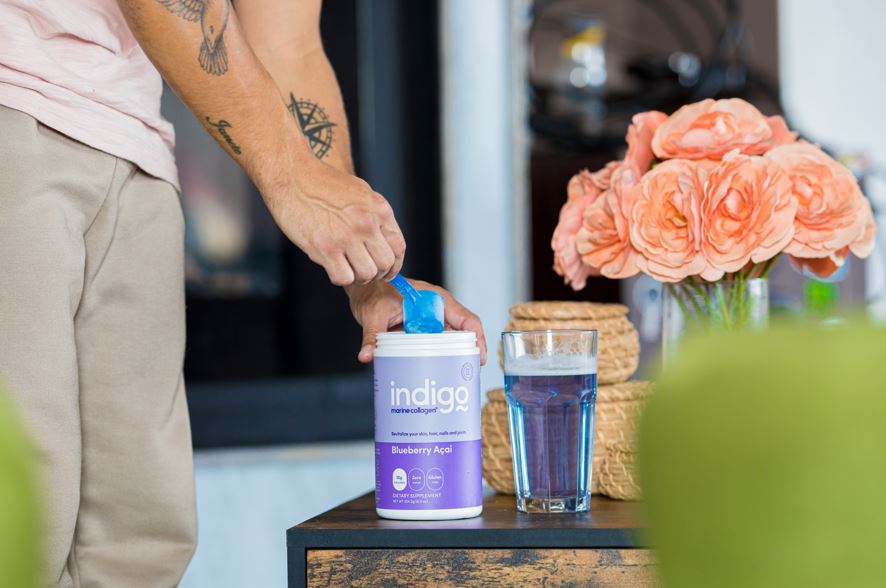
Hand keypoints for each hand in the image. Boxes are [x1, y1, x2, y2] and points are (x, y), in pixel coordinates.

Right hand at [263, 157, 405, 285]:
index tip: (387, 272)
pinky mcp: (325, 248)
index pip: (399, 247)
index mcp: (379, 209)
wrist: (292, 175)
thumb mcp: (360, 193)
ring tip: (346, 268)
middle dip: (376, 273)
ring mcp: (347, 236)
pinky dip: (339, 278)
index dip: (394, 265)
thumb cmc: (322, 183)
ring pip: (367, 274)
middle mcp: (367, 223)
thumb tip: (382, 243)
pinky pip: (343, 278)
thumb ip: (374, 216)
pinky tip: (332, 267)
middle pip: (385, 263)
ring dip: (358, 277)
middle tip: (362, 270)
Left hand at [346, 279, 487, 364]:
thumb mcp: (373, 313)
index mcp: (435, 299)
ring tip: (453, 378)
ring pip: (449, 342)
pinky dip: (435, 358)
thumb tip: (367, 356)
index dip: (476, 339)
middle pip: (461, 334)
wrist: (364, 289)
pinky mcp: (422, 331)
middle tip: (466, 375)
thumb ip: (372, 335)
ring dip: (451, 358)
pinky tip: (434, 373)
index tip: (478, 359)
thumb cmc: (372, 292)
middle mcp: (437, 310)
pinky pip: (434, 346)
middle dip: (467, 354)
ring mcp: (431, 322)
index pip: (465, 318)